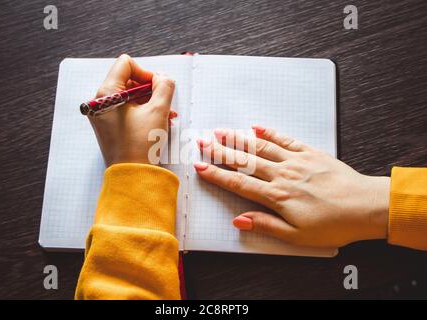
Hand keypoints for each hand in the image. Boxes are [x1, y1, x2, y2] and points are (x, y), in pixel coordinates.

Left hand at [89, 54, 176, 165]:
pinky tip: (159, 120)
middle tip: (165, 102)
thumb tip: (163, 78)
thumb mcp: (158, 111)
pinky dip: (143, 111)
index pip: (126, 64)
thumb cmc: (141, 146)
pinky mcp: (109, 125)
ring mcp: (103, 114)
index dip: (146, 72)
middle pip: (128, 80)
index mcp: (106, 94)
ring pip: (129, 96)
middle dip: (150, 89)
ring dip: (150, 101)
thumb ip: (164, 87)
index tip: (158, 87)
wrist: (132, 176)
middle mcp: (100, 102)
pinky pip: (127, 109)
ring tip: (167, 114)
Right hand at [194, 126, 389, 247]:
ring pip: (261, 146)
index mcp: (277, 196)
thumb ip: (266, 225)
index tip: (201, 166)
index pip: (239, 183)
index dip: (217, 174)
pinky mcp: (311, 153)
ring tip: (221, 131)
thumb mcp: (297, 236)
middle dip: (221, 150)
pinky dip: (270, 132)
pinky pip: (285, 139)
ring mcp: (296, 161)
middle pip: (245, 160)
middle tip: (203, 141)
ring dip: (239, 138)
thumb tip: (239, 220)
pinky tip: (257, 126)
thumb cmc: (334, 224)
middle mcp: (283, 174)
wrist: (366, 206)